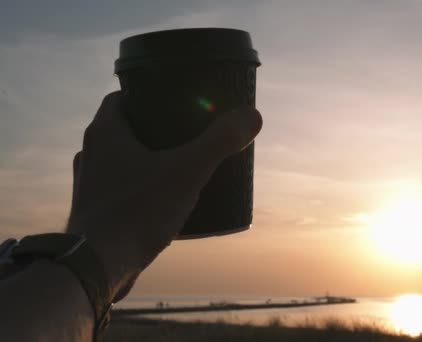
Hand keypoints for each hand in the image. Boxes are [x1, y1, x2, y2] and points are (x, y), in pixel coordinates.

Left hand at [66, 92, 261, 301]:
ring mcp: (90, 185)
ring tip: (180, 168)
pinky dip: (140, 189)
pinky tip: (164, 201)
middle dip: (155, 131)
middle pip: (125, 130)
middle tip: (186, 136)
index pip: (120, 98)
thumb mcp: (186, 172)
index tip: (172, 102)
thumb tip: (251, 115)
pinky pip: (120, 189)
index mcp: (105, 133)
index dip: (147, 96)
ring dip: (147, 161)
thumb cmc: (136, 211)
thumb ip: (219, 142)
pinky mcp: (95, 211)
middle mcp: (91, 154)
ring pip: (122, 161)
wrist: (97, 266)